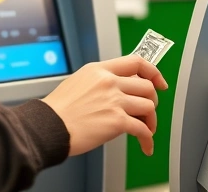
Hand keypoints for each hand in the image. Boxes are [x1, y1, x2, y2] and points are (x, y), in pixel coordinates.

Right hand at [42, 55, 168, 156]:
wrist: (48, 126)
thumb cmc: (58, 110)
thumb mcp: (78, 82)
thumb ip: (100, 82)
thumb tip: (117, 89)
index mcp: (100, 70)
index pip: (136, 62)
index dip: (153, 72)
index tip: (159, 82)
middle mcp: (109, 82)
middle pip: (147, 86)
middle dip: (152, 101)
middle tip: (147, 112)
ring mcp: (114, 100)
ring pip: (149, 106)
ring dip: (150, 120)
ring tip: (145, 129)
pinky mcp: (116, 121)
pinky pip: (142, 129)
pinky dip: (148, 139)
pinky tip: (145, 145)